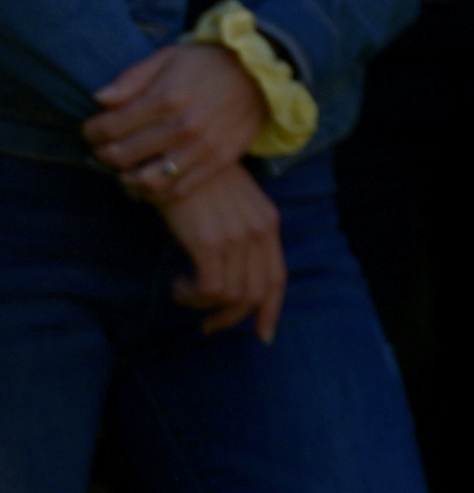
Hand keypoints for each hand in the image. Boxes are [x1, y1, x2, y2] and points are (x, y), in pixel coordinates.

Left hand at [87, 42, 270, 196]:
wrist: (262, 74)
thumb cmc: (209, 63)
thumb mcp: (169, 57)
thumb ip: (132, 78)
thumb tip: (100, 100)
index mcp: (166, 97)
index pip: (109, 127)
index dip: (92, 131)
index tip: (93, 130)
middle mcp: (183, 125)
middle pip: (122, 155)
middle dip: (104, 154)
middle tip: (106, 149)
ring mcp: (202, 147)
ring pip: (147, 180)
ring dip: (127, 178)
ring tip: (127, 169)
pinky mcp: (219, 161)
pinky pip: (179, 190)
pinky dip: (157, 193)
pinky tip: (150, 181)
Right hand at [151, 157, 285, 338]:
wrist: (177, 157)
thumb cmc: (199, 183)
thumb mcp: (233, 208)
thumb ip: (240, 237)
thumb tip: (231, 279)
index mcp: (269, 223)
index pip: (277, 277)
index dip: (271, 310)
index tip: (263, 334)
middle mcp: (258, 231)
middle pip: (255, 293)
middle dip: (231, 318)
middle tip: (208, 326)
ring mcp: (236, 237)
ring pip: (231, 294)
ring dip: (203, 305)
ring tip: (183, 293)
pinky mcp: (209, 242)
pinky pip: (209, 288)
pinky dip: (192, 295)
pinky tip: (176, 284)